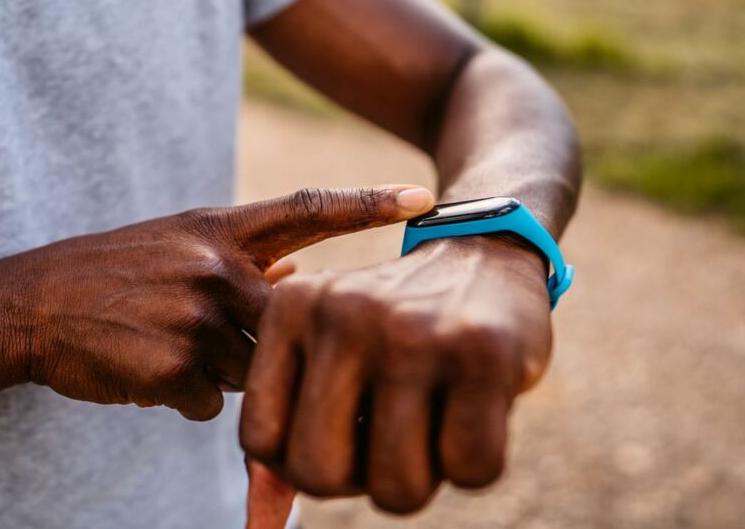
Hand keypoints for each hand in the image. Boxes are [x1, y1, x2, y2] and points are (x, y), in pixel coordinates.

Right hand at [0, 185, 434, 420]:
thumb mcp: (173, 243)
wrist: (26, 306)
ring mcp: (198, 316)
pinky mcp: (177, 368)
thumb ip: (237, 259)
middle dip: (277, 341)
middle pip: (294, 319)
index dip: (368, 203)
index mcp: (217, 227)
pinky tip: (140, 368)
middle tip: (213, 330)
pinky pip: (212, 404)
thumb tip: (298, 275)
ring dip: (217, 372)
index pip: (307, 209)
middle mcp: (216, 265)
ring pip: (253, 370)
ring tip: (159, 344)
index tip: (426, 201)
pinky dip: (183, 396)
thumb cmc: (107, 276)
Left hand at [240, 235, 551, 512]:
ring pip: (396, 487)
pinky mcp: (482, 350)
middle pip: (319, 474)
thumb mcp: (325, 356)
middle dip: (358, 482)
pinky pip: (470, 469)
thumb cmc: (391, 330)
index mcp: (290, 308)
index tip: (338, 434)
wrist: (484, 257)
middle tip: (387, 441)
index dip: (300, 462)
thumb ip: (286, 431)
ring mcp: (412, 331)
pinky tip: (475, 412)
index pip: (260, 440)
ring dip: (420, 478)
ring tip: (430, 426)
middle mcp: (342, 314)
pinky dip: (475, 463)